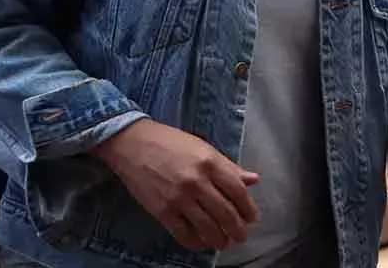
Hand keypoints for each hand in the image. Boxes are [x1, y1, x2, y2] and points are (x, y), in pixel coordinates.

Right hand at [94, 119, 258, 250]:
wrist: (134, 144)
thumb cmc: (171, 143)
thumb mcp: (204, 148)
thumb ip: (229, 166)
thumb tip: (253, 180)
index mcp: (210, 162)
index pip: (237, 191)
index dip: (248, 208)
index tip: (252, 218)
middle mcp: (197, 181)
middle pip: (225, 212)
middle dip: (237, 229)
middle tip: (241, 237)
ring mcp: (179, 197)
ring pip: (206, 226)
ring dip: (219, 239)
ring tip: (224, 243)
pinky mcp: (162, 210)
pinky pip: (183, 233)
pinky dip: (196, 242)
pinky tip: (202, 243)